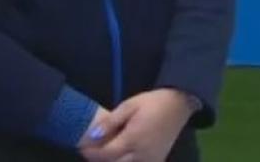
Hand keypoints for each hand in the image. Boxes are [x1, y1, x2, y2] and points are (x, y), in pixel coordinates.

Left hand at [79, 89, 193, 161]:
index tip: (81, 147)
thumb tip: (93, 136)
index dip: (91, 153)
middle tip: (89, 151)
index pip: (106, 154)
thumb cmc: (151, 103)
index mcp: (134, 139)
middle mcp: (143, 154)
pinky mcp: (158, 161)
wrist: (178, 105)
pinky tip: (118, 155)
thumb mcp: (128, 106)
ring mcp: (152, 159)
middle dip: (99, 160)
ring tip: (102, 152)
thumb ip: (110, 122)